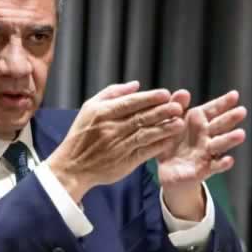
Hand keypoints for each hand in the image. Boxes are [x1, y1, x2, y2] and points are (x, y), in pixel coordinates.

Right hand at [47, 81, 185, 202]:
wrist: (72, 166)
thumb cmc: (81, 135)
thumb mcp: (89, 108)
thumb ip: (112, 93)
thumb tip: (136, 85)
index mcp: (102, 113)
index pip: (130, 103)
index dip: (149, 98)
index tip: (165, 94)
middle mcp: (111, 129)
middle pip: (141, 118)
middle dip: (162, 111)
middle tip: (178, 106)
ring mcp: (118, 146)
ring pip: (146, 135)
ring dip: (164, 128)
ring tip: (179, 122)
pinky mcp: (124, 162)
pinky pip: (145, 152)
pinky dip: (158, 145)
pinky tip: (169, 140)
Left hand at [157, 90, 246, 219]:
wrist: (167, 170)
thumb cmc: (169, 142)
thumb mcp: (167, 122)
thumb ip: (174, 107)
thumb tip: (183, 92)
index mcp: (198, 121)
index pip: (213, 109)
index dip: (223, 102)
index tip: (234, 95)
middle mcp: (206, 135)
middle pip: (220, 125)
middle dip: (230, 118)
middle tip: (242, 111)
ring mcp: (206, 152)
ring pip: (220, 144)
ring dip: (230, 139)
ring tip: (241, 134)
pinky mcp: (203, 169)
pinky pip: (215, 167)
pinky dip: (222, 164)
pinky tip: (229, 160)